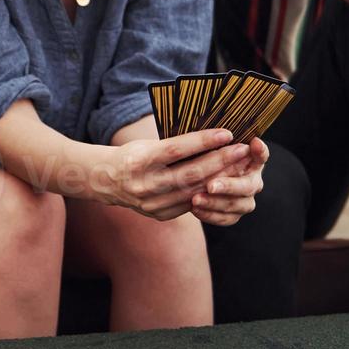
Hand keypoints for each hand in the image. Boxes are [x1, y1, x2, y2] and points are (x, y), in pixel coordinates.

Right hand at [96, 129, 250, 220]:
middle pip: (190, 173)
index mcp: (139, 161)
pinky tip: (224, 183)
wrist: (107, 182)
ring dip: (220, 179)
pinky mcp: (159, 215)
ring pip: (194, 192)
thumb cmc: (132, 156)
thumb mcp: (146, 144)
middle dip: (220, 161)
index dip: (203, 142)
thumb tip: (211, 138)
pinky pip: (190, 205)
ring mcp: (152, 203)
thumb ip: (174, 146)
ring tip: (239, 166)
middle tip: (242, 149)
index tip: (226, 133)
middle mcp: (145, 185)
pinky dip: (208, 194)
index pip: (176, 150)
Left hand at [192, 139, 268, 225]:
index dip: (260, 151)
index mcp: (251, 161)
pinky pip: (225, 218)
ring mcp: (246, 200)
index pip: (261, 155)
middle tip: (210, 186)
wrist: (195, 181)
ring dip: (215, 202)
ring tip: (195, 199)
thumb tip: (210, 134)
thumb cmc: (203, 157)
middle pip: (248, 185)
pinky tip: (195, 209)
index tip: (254, 143)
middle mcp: (253, 181)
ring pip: (237, 204)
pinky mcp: (235, 214)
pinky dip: (210, 215)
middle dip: (229, 185)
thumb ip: (213, 144)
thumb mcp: (207, 149)